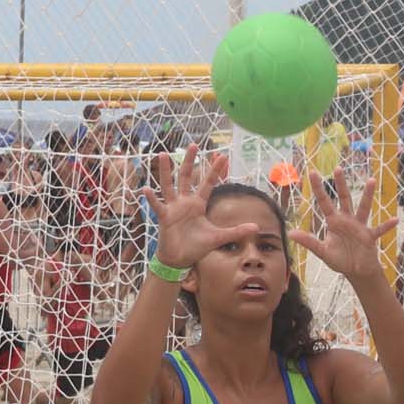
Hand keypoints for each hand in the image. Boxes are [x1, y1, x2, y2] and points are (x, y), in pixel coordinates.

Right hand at [142, 148, 261, 270]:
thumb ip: (237, 231)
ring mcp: (173, 208)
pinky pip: (157, 206)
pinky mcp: (164, 217)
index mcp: (198, 204)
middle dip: (189, 161)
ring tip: (163, 155)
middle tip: (193, 144)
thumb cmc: (197, 246)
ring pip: (168, 185)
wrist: (180, 259)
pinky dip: (152, 198)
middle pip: (187, 177)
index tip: (221, 155)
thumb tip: (257, 226)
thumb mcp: (219, 237)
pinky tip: (146, 188)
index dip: (214, 170)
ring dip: (166, 171)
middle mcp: (185, 202)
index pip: (208, 183)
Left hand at [295, 171, 398, 284]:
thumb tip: (290, 233)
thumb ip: (309, 242)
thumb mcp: (322, 251)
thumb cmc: (340, 260)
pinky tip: (395, 220)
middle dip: (341, 184)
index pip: (324, 202)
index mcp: (333, 222)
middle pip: (344, 198)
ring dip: (367, 195)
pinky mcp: (370, 237)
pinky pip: (379, 230)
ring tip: (371, 180)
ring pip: (364, 207)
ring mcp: (360, 227)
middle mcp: (347, 220)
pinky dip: (386, 226)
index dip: (318, 188)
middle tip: (338, 168)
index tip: (313, 173)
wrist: (357, 271)